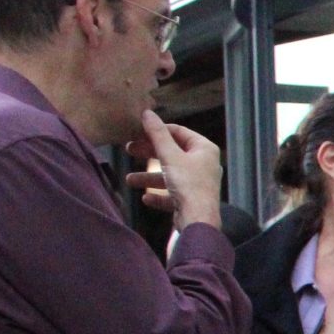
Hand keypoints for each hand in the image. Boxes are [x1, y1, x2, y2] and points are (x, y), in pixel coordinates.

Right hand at [127, 113, 223, 227]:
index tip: (137, 131)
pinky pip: (172, 194)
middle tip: (128, 149)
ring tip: (130, 180)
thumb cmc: (188, 185)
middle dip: (149, 153)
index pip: (179, 132)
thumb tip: (147, 113)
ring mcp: (198, 183)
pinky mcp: (192, 200)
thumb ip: (157, 135)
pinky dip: (158, 195)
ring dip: (149, 177)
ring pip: (169, 175)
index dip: (157, 130)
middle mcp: (204, 164)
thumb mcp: (169, 156)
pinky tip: (146, 198)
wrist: (198, 221)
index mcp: (204, 149)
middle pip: (172, 153)